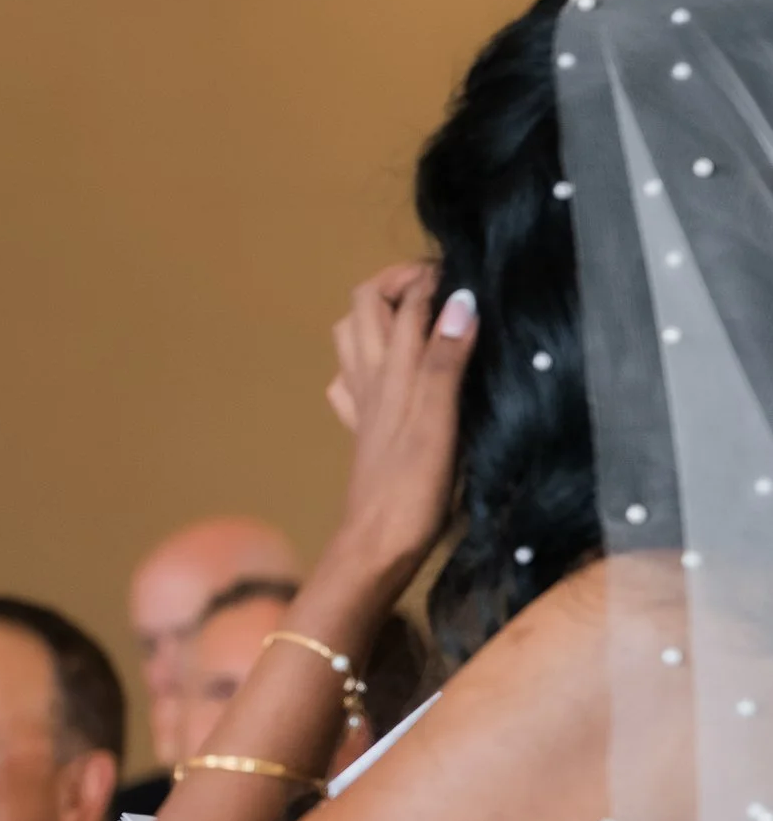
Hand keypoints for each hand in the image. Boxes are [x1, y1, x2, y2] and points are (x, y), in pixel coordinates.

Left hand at [322, 260, 476, 597]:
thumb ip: (445, 360)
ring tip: (419, 316)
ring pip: (352, 340)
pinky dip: (368, 363)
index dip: (430, 276)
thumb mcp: (438, 421)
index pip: (401, 301)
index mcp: (389, 372)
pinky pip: (353, 384)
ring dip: (379, 317)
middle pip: (364, 307)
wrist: (375, 550)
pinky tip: (389, 373)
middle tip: (441, 284)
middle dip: (397, 283)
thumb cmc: (410, 490)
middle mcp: (369, 381)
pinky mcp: (365, 434)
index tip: (467, 270)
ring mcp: (363, 407)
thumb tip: (459, 300)